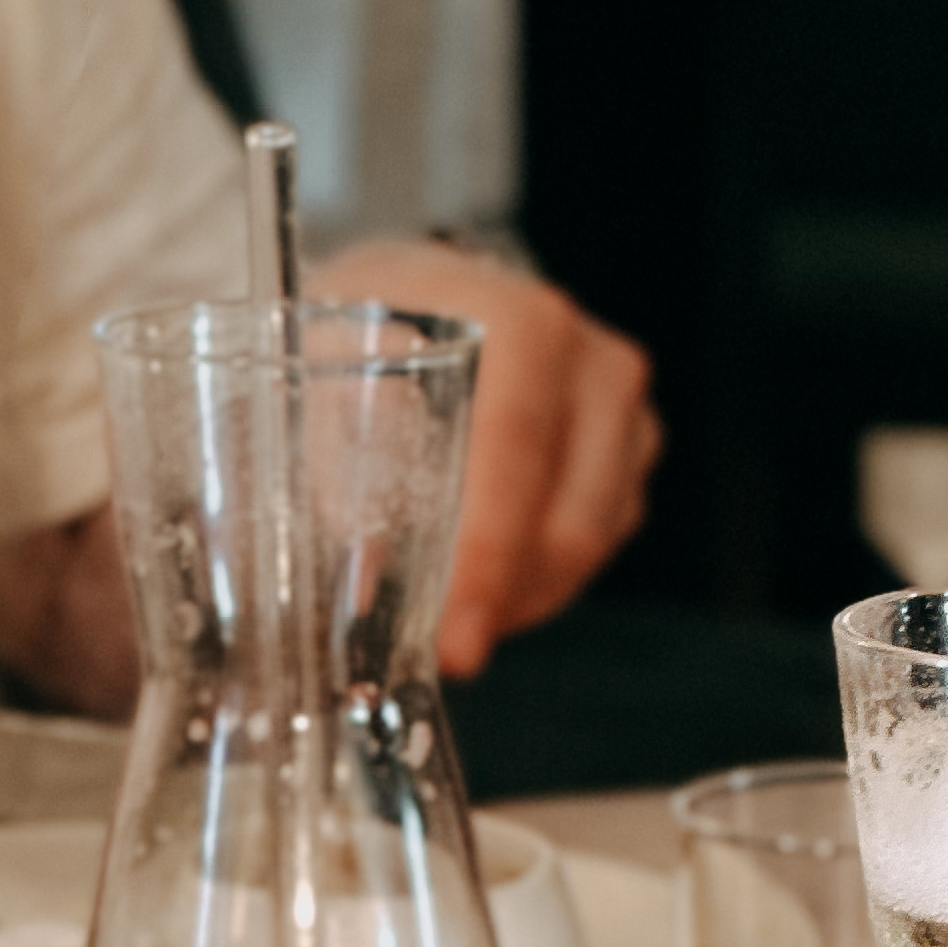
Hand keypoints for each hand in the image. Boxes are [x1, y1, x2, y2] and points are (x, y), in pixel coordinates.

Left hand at [311, 243, 658, 677]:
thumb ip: (333, 461)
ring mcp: (618, 405)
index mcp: (516, 320)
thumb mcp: (317, 369)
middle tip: (433, 644)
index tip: (454, 640)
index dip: (484, 558)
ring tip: (446, 601)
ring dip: (514, 593)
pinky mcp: (630, 445)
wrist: (406, 301)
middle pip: (568, 521)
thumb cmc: (357, 332)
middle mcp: (586, 356)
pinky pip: (599, 543)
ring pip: (586, 546)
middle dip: (495, 597)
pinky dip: (537, 575)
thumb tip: (365, 573)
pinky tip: (481, 566)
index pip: (515, 453)